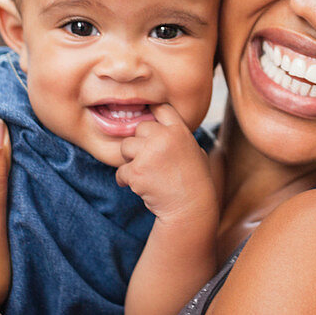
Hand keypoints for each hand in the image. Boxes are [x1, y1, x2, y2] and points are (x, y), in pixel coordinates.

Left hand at [116, 105, 217, 223]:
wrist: (190, 207)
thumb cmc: (195, 181)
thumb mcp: (195, 152)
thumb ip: (179, 138)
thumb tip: (164, 128)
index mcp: (180, 130)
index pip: (161, 108)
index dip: (153, 114)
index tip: (150, 126)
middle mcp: (164, 137)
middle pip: (139, 127)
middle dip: (140, 143)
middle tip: (149, 160)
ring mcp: (149, 153)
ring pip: (125, 147)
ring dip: (130, 160)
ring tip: (145, 174)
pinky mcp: (136, 171)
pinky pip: (120, 171)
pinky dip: (126, 180)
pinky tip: (140, 187)